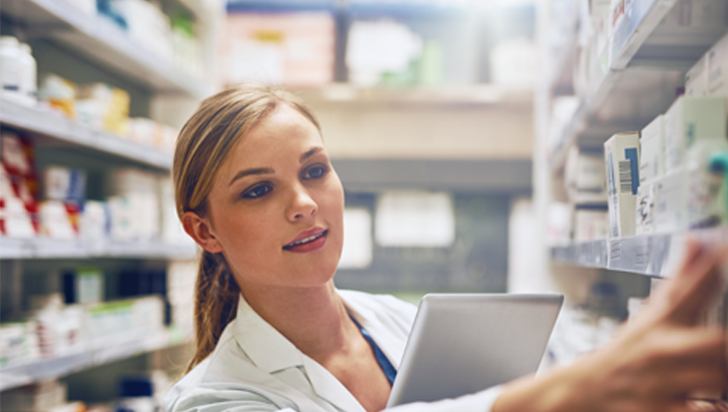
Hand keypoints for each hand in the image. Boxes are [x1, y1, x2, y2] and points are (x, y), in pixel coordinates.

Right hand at [493, 238, 727, 411]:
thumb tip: (698, 240)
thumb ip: (682, 279)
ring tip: (716, 371)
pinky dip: (712, 407)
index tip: (724, 247)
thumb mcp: (651, 314)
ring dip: (721, 377)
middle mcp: (660, 348)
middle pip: (715, 342)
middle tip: (722, 345)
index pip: (692, 287)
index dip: (712, 266)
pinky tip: (712, 401)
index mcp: (661, 320)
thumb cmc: (627, 351)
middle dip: (724, 344)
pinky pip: (702, 411)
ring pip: (714, 379)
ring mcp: (659, 382)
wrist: (585, 390)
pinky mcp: (659, 410)